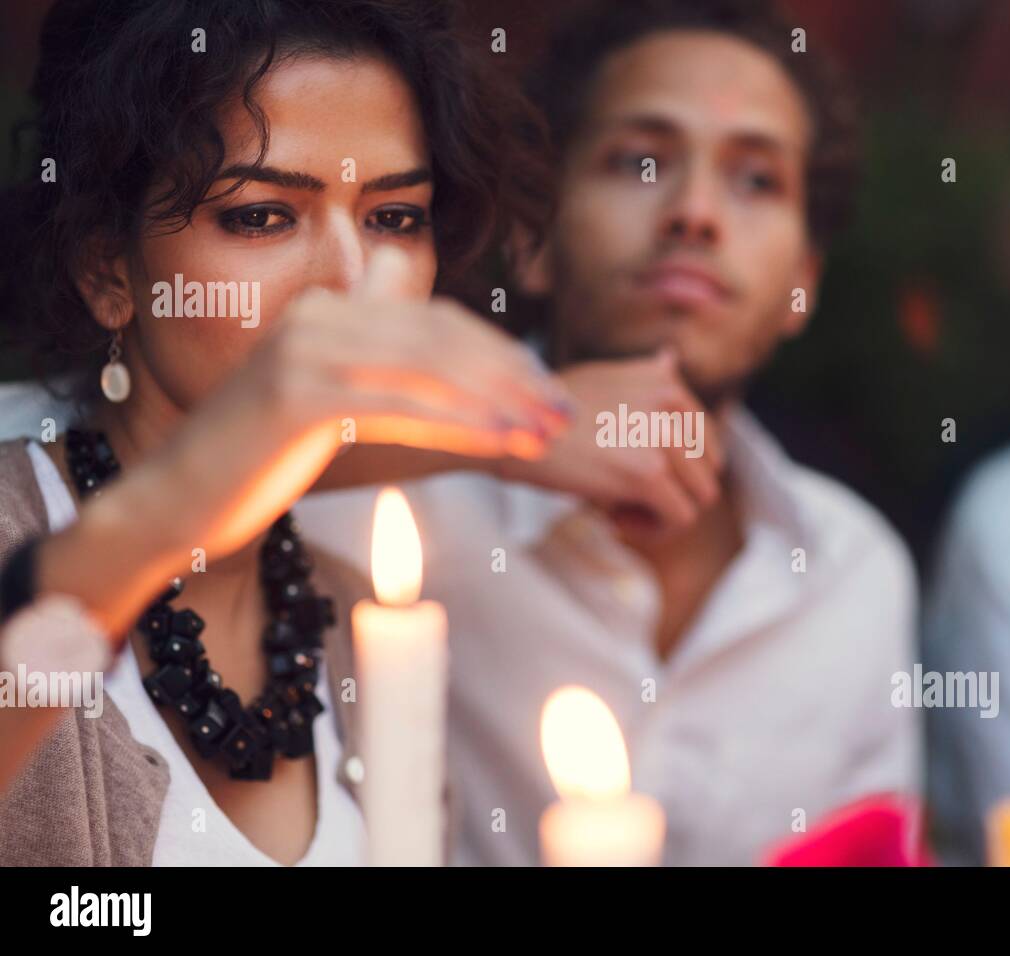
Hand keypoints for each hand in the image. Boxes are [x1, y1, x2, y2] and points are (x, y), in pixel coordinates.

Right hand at [42, 249, 570, 633]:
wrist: (177, 502)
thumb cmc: (260, 461)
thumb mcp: (330, 402)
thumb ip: (383, 373)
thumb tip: (454, 368)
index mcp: (329, 309)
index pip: (437, 321)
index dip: (501, 355)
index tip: (548, 392)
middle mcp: (317, 315)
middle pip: (442, 338)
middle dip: (512, 377)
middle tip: (563, 413)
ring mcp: (304, 349)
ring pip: (429, 367)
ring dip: (499, 401)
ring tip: (546, 432)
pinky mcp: (297, 394)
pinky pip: (399, 405)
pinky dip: (459, 420)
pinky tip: (503, 442)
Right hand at [502, 349, 724, 533]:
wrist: (509, 431)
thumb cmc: (545, 412)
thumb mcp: (600, 378)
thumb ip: (642, 378)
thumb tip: (672, 358)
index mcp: (663, 379)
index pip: (706, 438)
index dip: (678, 468)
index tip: (639, 477)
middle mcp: (670, 401)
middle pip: (707, 469)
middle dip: (672, 491)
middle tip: (625, 499)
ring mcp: (662, 437)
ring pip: (700, 496)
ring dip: (662, 512)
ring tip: (618, 510)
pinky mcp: (648, 473)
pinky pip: (681, 518)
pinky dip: (654, 530)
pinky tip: (615, 519)